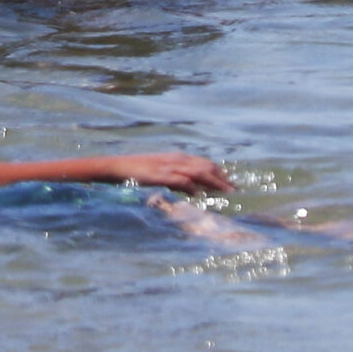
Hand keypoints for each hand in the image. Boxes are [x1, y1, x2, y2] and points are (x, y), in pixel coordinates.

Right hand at [108, 152, 233, 193]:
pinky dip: (193, 187)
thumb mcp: (160, 173)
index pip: (204, 163)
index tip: (231, 182)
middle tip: (236, 189)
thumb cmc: (137, 171)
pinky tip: (202, 194)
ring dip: (214, 182)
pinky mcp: (161, 175)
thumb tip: (194, 190)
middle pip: (206, 166)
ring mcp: (169, 167)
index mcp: (177, 157)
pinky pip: (181, 180)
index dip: (220, 173)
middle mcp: (176, 159)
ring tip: (227, 192)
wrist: (116, 167)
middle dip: (222, 178)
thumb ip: (177, 179)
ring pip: (198, 172)